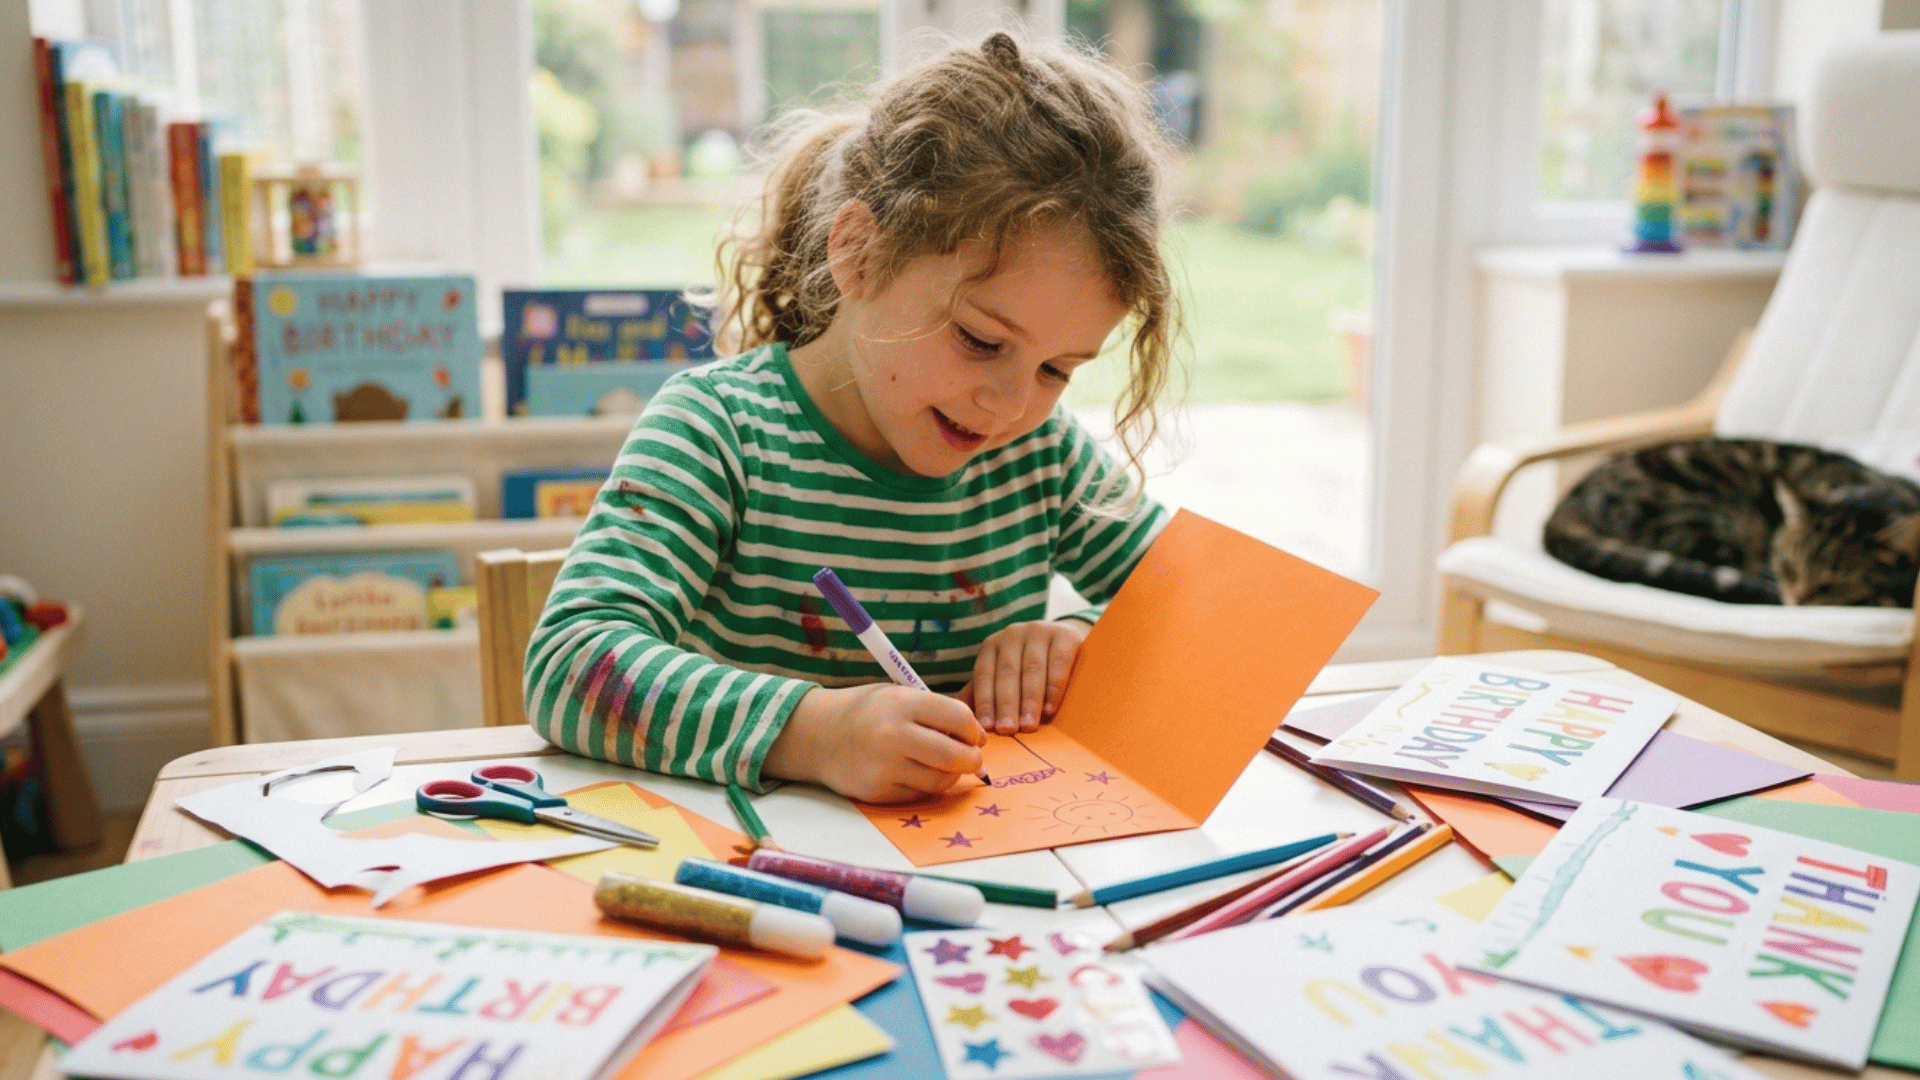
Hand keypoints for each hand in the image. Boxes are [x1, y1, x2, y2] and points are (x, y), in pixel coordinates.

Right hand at [764, 683, 985, 803]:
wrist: (818, 735)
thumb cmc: (867, 713)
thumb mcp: (898, 696)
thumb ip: (935, 712)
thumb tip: (977, 738)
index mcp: (902, 703)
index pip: (958, 718)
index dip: (973, 730)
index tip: (973, 735)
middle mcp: (894, 734)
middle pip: (955, 756)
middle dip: (972, 759)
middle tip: (971, 758)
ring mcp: (885, 766)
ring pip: (941, 781)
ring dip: (951, 776)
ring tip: (944, 765)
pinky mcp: (879, 791)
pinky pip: (919, 794)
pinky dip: (926, 786)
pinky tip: (917, 773)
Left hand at [960, 618, 1089, 734]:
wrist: (1066, 642)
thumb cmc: (1028, 668)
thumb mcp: (1003, 676)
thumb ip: (982, 694)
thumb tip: (960, 720)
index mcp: (992, 646)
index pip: (984, 674)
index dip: (985, 701)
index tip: (987, 727)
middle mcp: (1013, 634)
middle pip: (1007, 672)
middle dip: (1006, 704)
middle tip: (1007, 730)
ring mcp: (1040, 631)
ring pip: (1032, 669)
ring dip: (1029, 700)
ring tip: (1028, 726)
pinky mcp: (1066, 635)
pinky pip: (1058, 663)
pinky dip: (1053, 688)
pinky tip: (1049, 709)